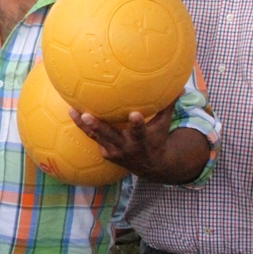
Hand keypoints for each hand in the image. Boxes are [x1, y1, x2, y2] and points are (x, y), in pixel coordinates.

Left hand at [72, 105, 208, 184]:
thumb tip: (180, 86)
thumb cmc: (157, 138)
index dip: (137, 124)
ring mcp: (114, 152)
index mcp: (141, 140)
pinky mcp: (106, 153)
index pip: (140, 132)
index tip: (135, 114)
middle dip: (98, 126)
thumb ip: (168, 106)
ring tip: (72, 111)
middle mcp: (126, 147)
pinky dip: (84, 128)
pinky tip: (74, 113)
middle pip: (110, 136)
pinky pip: (93, 138)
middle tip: (86, 115)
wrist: (151, 167)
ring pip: (96, 137)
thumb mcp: (164, 125)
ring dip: (83, 125)